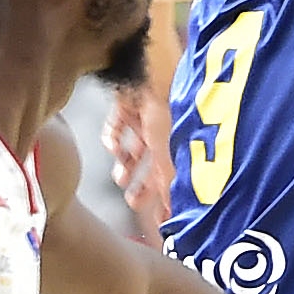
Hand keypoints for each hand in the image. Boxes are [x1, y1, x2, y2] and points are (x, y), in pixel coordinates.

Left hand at [104, 83, 172, 228]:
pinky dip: (113, 139)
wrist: (153, 73)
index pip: (176, 179)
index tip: (163, 220)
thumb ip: (169, 186)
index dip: (170, 200)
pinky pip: (116, 126)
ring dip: (126, 166)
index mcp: (180, 147)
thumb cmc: (167, 113)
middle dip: (143, 187)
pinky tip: (113, 146)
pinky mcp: (127, 105)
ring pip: (134, 150)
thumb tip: (175, 216)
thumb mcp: (169, 157)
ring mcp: (147, 121)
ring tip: (121, 178)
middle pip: (153, 167)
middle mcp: (165, 136)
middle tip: (133, 202)